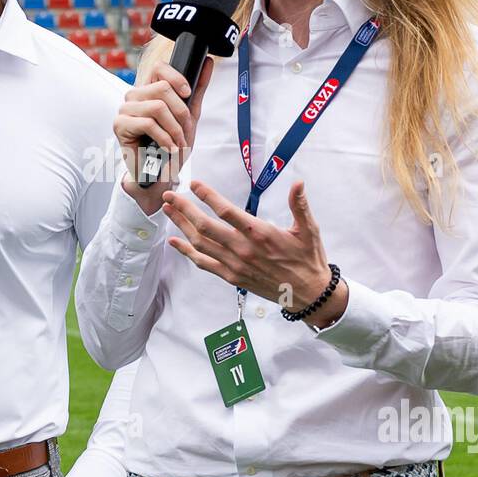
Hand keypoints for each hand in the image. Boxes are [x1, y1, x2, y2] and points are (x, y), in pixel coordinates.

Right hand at [116, 59, 214, 216]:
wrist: (157, 174)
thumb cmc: (170, 145)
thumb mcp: (189, 116)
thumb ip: (197, 90)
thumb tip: (209, 62)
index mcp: (149, 89)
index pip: (159, 67)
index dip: (176, 77)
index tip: (188, 94)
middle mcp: (134, 95)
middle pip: (162, 88)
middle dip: (181, 114)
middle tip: (184, 133)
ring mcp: (124, 109)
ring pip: (158, 107)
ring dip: (174, 129)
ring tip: (177, 145)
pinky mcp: (120, 125)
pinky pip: (148, 123)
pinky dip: (164, 138)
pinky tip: (168, 148)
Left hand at [162, 178, 334, 311]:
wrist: (308, 293)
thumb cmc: (308, 259)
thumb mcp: (309, 230)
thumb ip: (300, 205)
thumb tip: (298, 183)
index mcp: (260, 233)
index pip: (226, 211)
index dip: (208, 196)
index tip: (194, 184)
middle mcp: (243, 249)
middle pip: (205, 226)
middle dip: (184, 209)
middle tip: (169, 195)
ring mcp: (235, 264)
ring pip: (201, 243)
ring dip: (181, 226)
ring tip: (168, 210)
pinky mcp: (232, 276)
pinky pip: (204, 263)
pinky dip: (187, 252)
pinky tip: (174, 241)